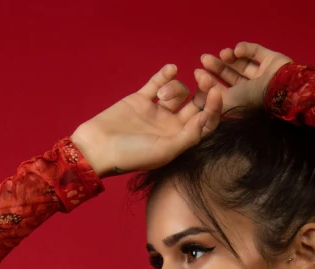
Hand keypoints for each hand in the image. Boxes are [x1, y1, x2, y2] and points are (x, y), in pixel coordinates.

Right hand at [70, 63, 222, 177]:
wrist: (98, 147)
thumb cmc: (132, 155)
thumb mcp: (165, 151)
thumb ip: (188, 136)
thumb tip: (205, 117)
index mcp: (181, 141)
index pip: (206, 123)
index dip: (214, 108)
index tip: (216, 92)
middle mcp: (172, 126)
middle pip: (197, 104)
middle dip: (203, 91)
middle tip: (203, 78)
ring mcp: (157, 112)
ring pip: (179, 92)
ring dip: (176, 87)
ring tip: (162, 96)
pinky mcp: (142, 99)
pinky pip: (157, 83)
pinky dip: (165, 74)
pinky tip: (171, 68)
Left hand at [194, 42, 292, 114]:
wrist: (279, 87)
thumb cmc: (252, 98)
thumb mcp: (227, 102)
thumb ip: (212, 100)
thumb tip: (200, 98)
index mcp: (243, 103)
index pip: (224, 91)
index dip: (210, 83)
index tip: (197, 73)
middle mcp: (253, 90)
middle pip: (231, 77)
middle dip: (217, 68)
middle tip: (203, 59)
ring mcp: (263, 75)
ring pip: (242, 64)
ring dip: (229, 58)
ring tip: (222, 53)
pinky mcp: (271, 61)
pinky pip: (255, 52)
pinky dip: (245, 49)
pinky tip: (237, 51)